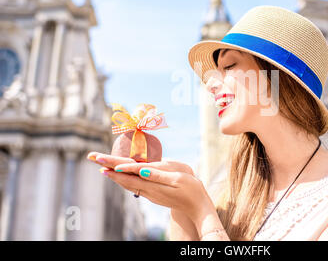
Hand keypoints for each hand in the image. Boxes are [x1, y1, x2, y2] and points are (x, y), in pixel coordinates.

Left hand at [86, 152, 211, 222]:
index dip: (114, 169)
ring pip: (127, 183)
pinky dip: (124, 179)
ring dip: (114, 174)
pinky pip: (134, 185)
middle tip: (93, 158)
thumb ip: (158, 175)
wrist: (197, 206)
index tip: (100, 164)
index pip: (129, 176)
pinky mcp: (153, 193)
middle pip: (124, 178)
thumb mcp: (177, 180)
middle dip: (108, 168)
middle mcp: (148, 190)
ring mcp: (150, 193)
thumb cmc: (191, 190)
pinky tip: (121, 176)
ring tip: (101, 167)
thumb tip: (142, 171)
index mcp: (152, 185)